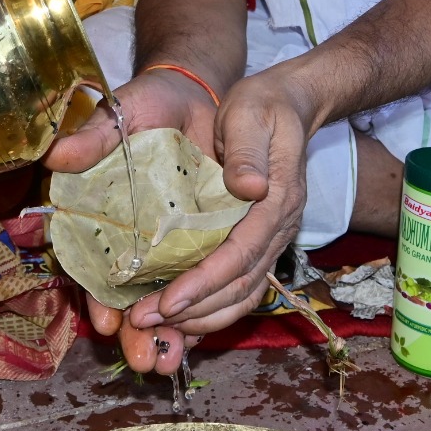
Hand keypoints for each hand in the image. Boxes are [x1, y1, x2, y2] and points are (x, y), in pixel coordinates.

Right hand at [45, 68, 219, 373]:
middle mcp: (132, 236)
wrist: (196, 95)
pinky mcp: (201, 240)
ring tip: (168, 362)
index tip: (108, 320)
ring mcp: (166, 243)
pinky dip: (199, 310)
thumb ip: (93, 138)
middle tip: (144, 360)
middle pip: (129, 294)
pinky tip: (200, 336)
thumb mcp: (121, 114)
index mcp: (103, 212)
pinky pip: (198, 282)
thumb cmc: (149, 104)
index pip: (92, 264)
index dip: (97, 294)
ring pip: (163, 298)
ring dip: (167, 332)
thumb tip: (56, 156)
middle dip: (136, 331)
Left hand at [127, 64, 315, 338]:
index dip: (205, 282)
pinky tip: (182, 315)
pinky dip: (214, 307)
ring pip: (244, 293)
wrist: (285, 104)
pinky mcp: (261, 241)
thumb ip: (248, 150)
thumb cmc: (261, 106)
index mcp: (278, 200)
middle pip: (242, 285)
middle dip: (195, 310)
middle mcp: (280, 227)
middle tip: (144, 321)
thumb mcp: (250, 114)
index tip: (168, 302)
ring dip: (203, 317)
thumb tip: (249, 186)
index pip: (242, 253)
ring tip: (157, 326)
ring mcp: (274, 237)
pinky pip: (243, 286)